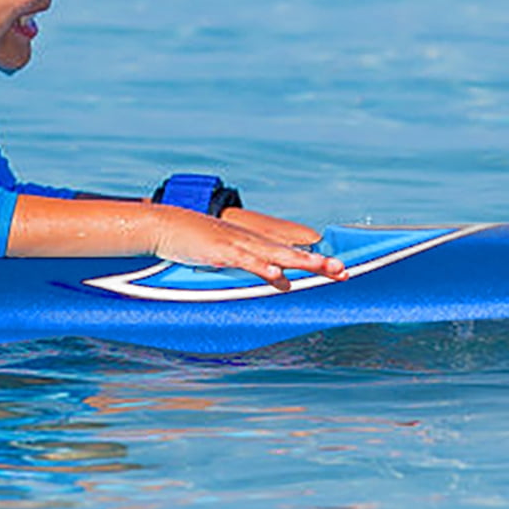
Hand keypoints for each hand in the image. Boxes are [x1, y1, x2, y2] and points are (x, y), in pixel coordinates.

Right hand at [147, 206, 347, 290]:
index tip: (339, 269)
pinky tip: (278, 275)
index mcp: (254, 243)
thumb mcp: (230, 257)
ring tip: (324, 269)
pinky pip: (246, 260)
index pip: (291, 252)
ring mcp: (237, 245)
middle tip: (344, 270)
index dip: (315, 260)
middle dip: (318, 263)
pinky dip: (262, 267)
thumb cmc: (195, 242)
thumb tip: (284, 283)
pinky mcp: (221, 251)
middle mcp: (251, 241)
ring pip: (275, 254)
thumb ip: (257, 269)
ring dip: (301, 261)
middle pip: (291, 252)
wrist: (164, 225)